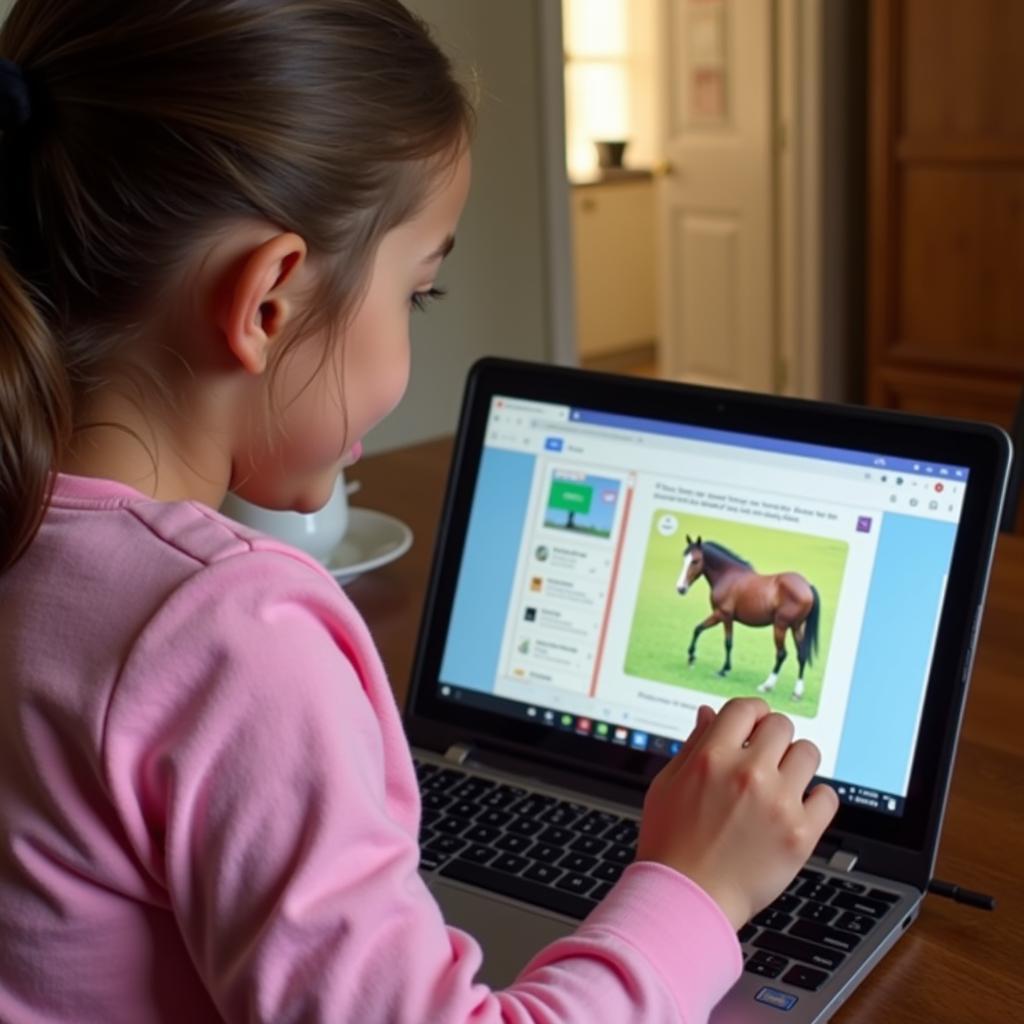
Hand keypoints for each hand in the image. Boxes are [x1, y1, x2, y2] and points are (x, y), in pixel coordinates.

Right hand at [636, 697, 839, 929]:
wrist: (688, 898)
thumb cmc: (671, 843)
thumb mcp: (668, 783)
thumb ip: (694, 744)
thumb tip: (710, 713)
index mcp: (711, 757)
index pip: (746, 708)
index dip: (752, 714)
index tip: (753, 726)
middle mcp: (747, 773)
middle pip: (781, 726)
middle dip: (773, 738)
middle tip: (765, 759)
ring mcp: (777, 802)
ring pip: (808, 753)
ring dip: (796, 764)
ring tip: (782, 784)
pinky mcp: (800, 834)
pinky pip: (827, 797)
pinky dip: (816, 800)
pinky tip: (796, 810)